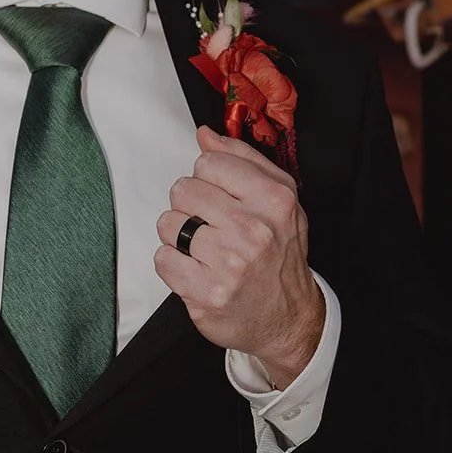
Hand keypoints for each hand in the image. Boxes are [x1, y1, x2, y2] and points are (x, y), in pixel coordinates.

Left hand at [154, 126, 323, 387]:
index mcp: (273, 200)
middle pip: (182, 190)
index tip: (221, 198)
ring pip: (168, 223)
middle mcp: (253, 230)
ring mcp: (230, 264)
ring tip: (204, 248)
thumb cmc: (279, 252)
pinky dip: (173, 264)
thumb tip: (205, 134)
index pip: (207, 163)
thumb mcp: (280, 197)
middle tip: (211, 225)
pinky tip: (196, 269)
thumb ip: (242, 159)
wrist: (289, 318)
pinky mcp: (207, 294)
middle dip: (190, 206)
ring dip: (179, 235)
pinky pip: (162, 259)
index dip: (208, 180)